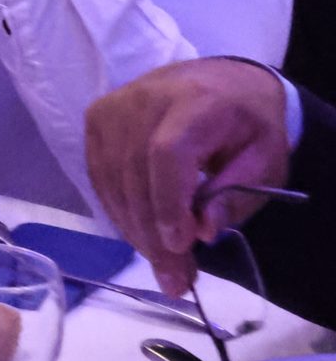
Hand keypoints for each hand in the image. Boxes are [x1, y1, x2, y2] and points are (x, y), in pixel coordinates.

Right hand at [86, 58, 292, 294]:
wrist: (221, 81)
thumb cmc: (248, 123)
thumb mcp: (264, 158)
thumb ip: (236, 193)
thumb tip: (204, 231)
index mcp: (195, 100)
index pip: (166, 153)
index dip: (168, 203)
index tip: (180, 247)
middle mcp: (143, 98)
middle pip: (134, 172)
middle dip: (152, 232)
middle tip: (175, 280)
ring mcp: (112, 106)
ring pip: (111, 178)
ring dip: (134, 229)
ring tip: (163, 267)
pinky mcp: (96, 118)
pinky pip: (99, 175)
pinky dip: (118, 211)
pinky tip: (141, 236)